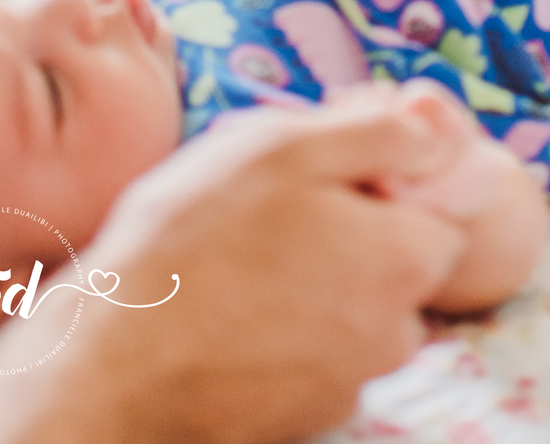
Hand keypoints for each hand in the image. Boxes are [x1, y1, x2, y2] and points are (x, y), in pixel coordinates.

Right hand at [0, 99, 466, 443]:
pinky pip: (313, 359)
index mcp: (404, 261)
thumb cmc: (196, 238)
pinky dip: (283, 337)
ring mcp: (347, 387)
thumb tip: (434, 134)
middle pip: (398, 266)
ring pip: (354, 313)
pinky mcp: (302, 420)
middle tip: (274, 216)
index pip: (438, 212)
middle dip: (354, 237)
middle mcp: (393, 335)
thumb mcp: (287, 145)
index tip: (324, 181)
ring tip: (241, 264)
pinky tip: (229, 313)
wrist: (111, 364)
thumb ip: (379, 133)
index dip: (386, 187)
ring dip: (317, 285)